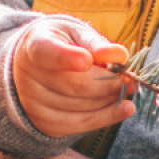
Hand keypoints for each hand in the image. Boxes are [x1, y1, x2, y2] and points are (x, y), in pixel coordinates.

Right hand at [11, 17, 134, 137]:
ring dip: (110, 99)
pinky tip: (125, 108)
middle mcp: (27, 75)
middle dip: (108, 83)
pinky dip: (107, 117)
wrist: (41, 66)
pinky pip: (81, 124)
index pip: (46, 52)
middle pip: (74, 84)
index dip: (66, 57)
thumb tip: (119, 55)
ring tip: (127, 88)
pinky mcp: (46, 123)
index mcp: (35, 45)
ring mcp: (33, 102)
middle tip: (131, 78)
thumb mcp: (78, 34)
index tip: (86, 60)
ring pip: (81, 106)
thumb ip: (96, 43)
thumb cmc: (66, 44)